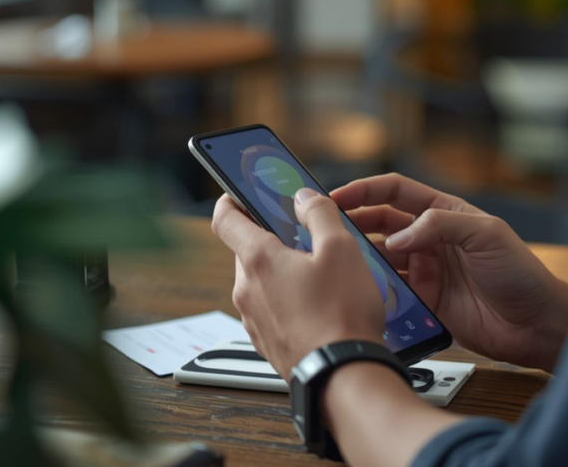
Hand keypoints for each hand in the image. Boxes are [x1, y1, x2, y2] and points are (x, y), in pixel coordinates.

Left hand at [211, 189, 384, 377]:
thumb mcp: (342, 249)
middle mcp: (246, 289)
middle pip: (248, 249)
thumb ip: (320, 213)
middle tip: (305, 235)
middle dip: (273, 238)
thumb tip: (305, 197)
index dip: (231, 198)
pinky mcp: (266, 341)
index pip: (225, 218)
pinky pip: (271, 309)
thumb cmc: (342, 314)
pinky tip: (319, 305)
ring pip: (261, 281)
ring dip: (283, 272)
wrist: (342, 376)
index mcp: (258, 259)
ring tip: (321, 275)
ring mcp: (253, 319)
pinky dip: (288, 300)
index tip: (242, 191)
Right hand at [332, 174, 567, 370]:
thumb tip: (397, 237)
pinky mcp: (423, 302)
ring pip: (379, 258)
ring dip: (358, 258)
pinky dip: (373, 290)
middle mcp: (430, 239)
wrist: (536, 324)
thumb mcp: (486, 235)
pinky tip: (358, 291)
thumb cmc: (521, 274)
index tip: (336, 196)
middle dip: (351, 223)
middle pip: (379, 224)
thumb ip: (440, 225)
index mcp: (445, 213)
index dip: (364, 191)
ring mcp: (425, 271)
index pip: (395, 193)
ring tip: (335, 260)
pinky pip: (390, 292)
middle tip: (322, 228)